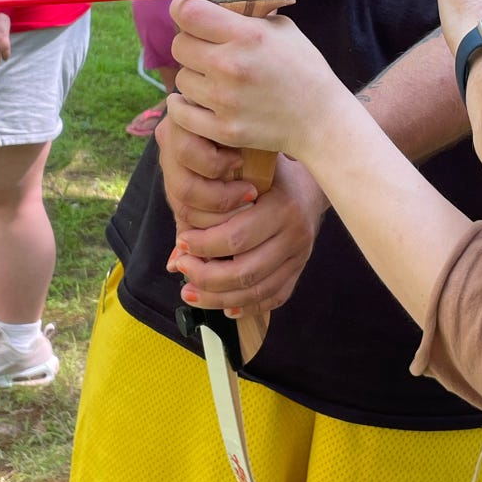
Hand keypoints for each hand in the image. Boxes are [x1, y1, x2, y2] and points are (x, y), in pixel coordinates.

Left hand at [166, 0, 346, 165]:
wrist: (320, 120)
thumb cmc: (304, 70)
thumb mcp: (282, 29)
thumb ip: (245, 16)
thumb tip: (211, 4)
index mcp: (247, 36)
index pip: (188, 12)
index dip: (182, 9)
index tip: (187, 13)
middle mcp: (231, 65)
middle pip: (179, 45)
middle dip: (190, 45)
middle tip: (207, 51)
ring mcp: (224, 100)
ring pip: (181, 79)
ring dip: (194, 77)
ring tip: (216, 81)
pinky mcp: (222, 129)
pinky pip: (179, 112)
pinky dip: (185, 106)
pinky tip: (199, 102)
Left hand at [166, 145, 328, 317]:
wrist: (308, 183)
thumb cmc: (266, 175)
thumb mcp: (239, 178)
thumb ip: (206, 214)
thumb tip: (173, 262)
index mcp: (282, 206)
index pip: (236, 238)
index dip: (202, 246)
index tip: (181, 243)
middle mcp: (295, 235)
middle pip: (245, 271)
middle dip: (206, 277)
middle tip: (183, 268)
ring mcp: (300, 256)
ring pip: (257, 291)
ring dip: (219, 298)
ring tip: (191, 293)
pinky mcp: (300, 270)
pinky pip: (273, 298)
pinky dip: (247, 306)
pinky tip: (224, 306)